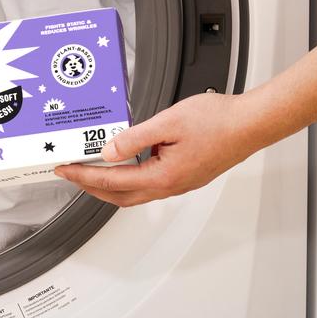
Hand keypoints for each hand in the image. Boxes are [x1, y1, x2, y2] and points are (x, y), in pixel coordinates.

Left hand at [54, 93, 261, 206]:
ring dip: (111, 184)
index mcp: (163, 176)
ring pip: (136, 191)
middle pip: (121, 196)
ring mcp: (180, 182)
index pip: (112, 181)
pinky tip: (125, 160)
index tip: (65, 170)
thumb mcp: (167, 123)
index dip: (84, 176)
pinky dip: (130, 176)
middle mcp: (170, 185)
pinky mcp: (186, 175)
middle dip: (92, 187)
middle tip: (72, 174)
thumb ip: (134, 139)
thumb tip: (108, 152)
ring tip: (93, 168)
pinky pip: (150, 181)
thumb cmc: (218, 121)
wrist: (251, 123)